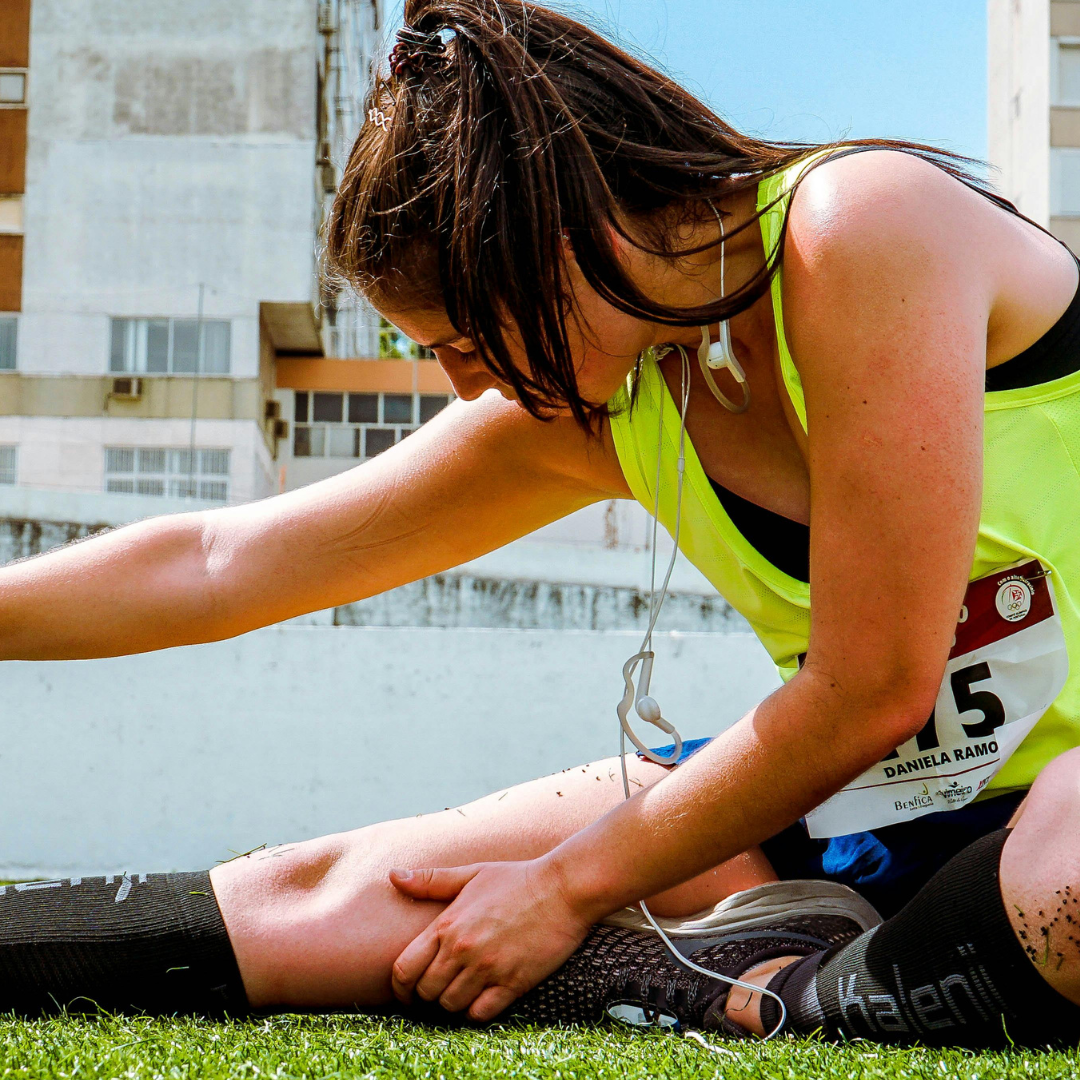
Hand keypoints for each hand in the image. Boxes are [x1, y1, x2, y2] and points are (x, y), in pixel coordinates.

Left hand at [389, 857, 592, 1021]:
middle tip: (438, 989)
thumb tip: (394, 875)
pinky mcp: (512, 983)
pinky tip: (482, 997)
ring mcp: (487, 968)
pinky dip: (476, 1011)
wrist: (564, 889)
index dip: (399, 987)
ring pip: (450, 1005)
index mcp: (447, 924)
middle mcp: (462, 949)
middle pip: (425, 992)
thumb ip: (430, 881)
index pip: (404, 969)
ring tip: (462, 990)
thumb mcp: (472, 874)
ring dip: (452, 1002)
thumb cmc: (517, 878)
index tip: (406, 991)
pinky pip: (480, 1013)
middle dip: (427, 995)